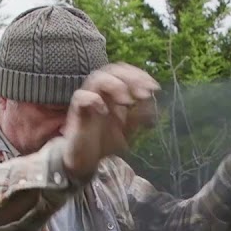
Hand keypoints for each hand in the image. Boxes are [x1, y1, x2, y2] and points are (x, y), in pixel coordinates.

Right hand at [62, 63, 159, 180]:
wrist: (86, 160)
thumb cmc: (107, 141)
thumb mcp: (131, 129)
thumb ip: (141, 116)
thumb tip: (155, 105)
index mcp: (113, 92)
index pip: (125, 71)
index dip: (139, 75)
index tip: (154, 88)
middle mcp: (100, 91)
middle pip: (112, 70)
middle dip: (131, 78)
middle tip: (144, 94)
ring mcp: (87, 99)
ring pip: (96, 78)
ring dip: (115, 85)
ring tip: (128, 102)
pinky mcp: (75, 111)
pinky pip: (80, 96)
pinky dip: (93, 99)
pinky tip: (104, 111)